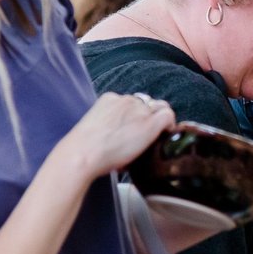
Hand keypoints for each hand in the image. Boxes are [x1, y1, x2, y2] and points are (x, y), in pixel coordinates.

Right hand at [58, 92, 174, 182]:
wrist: (83, 154)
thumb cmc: (84, 150)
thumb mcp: (94, 128)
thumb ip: (108, 125)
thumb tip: (116, 139)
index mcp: (110, 99)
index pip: (132, 102)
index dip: (137, 115)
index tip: (135, 128)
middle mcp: (126, 100)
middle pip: (147, 104)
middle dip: (149, 116)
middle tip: (146, 134)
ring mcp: (139, 110)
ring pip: (159, 108)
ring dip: (158, 120)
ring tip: (156, 136)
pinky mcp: (150, 122)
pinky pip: (168, 116)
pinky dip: (169, 125)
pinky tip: (165, 136)